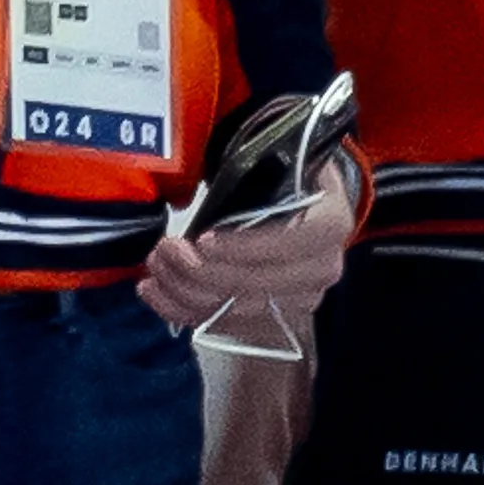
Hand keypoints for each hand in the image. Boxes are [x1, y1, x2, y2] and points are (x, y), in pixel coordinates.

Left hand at [142, 153, 359, 334]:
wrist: (292, 203)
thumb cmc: (277, 177)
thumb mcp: (275, 160)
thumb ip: (255, 166)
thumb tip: (210, 163)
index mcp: (330, 222)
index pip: (294, 244)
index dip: (247, 247)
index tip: (203, 240)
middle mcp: (322, 267)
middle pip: (260, 286)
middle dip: (202, 272)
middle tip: (164, 250)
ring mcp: (300, 297)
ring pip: (238, 310)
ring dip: (186, 290)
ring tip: (155, 265)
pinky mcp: (273, 317)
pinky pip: (224, 324)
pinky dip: (182, 310)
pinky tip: (153, 291)